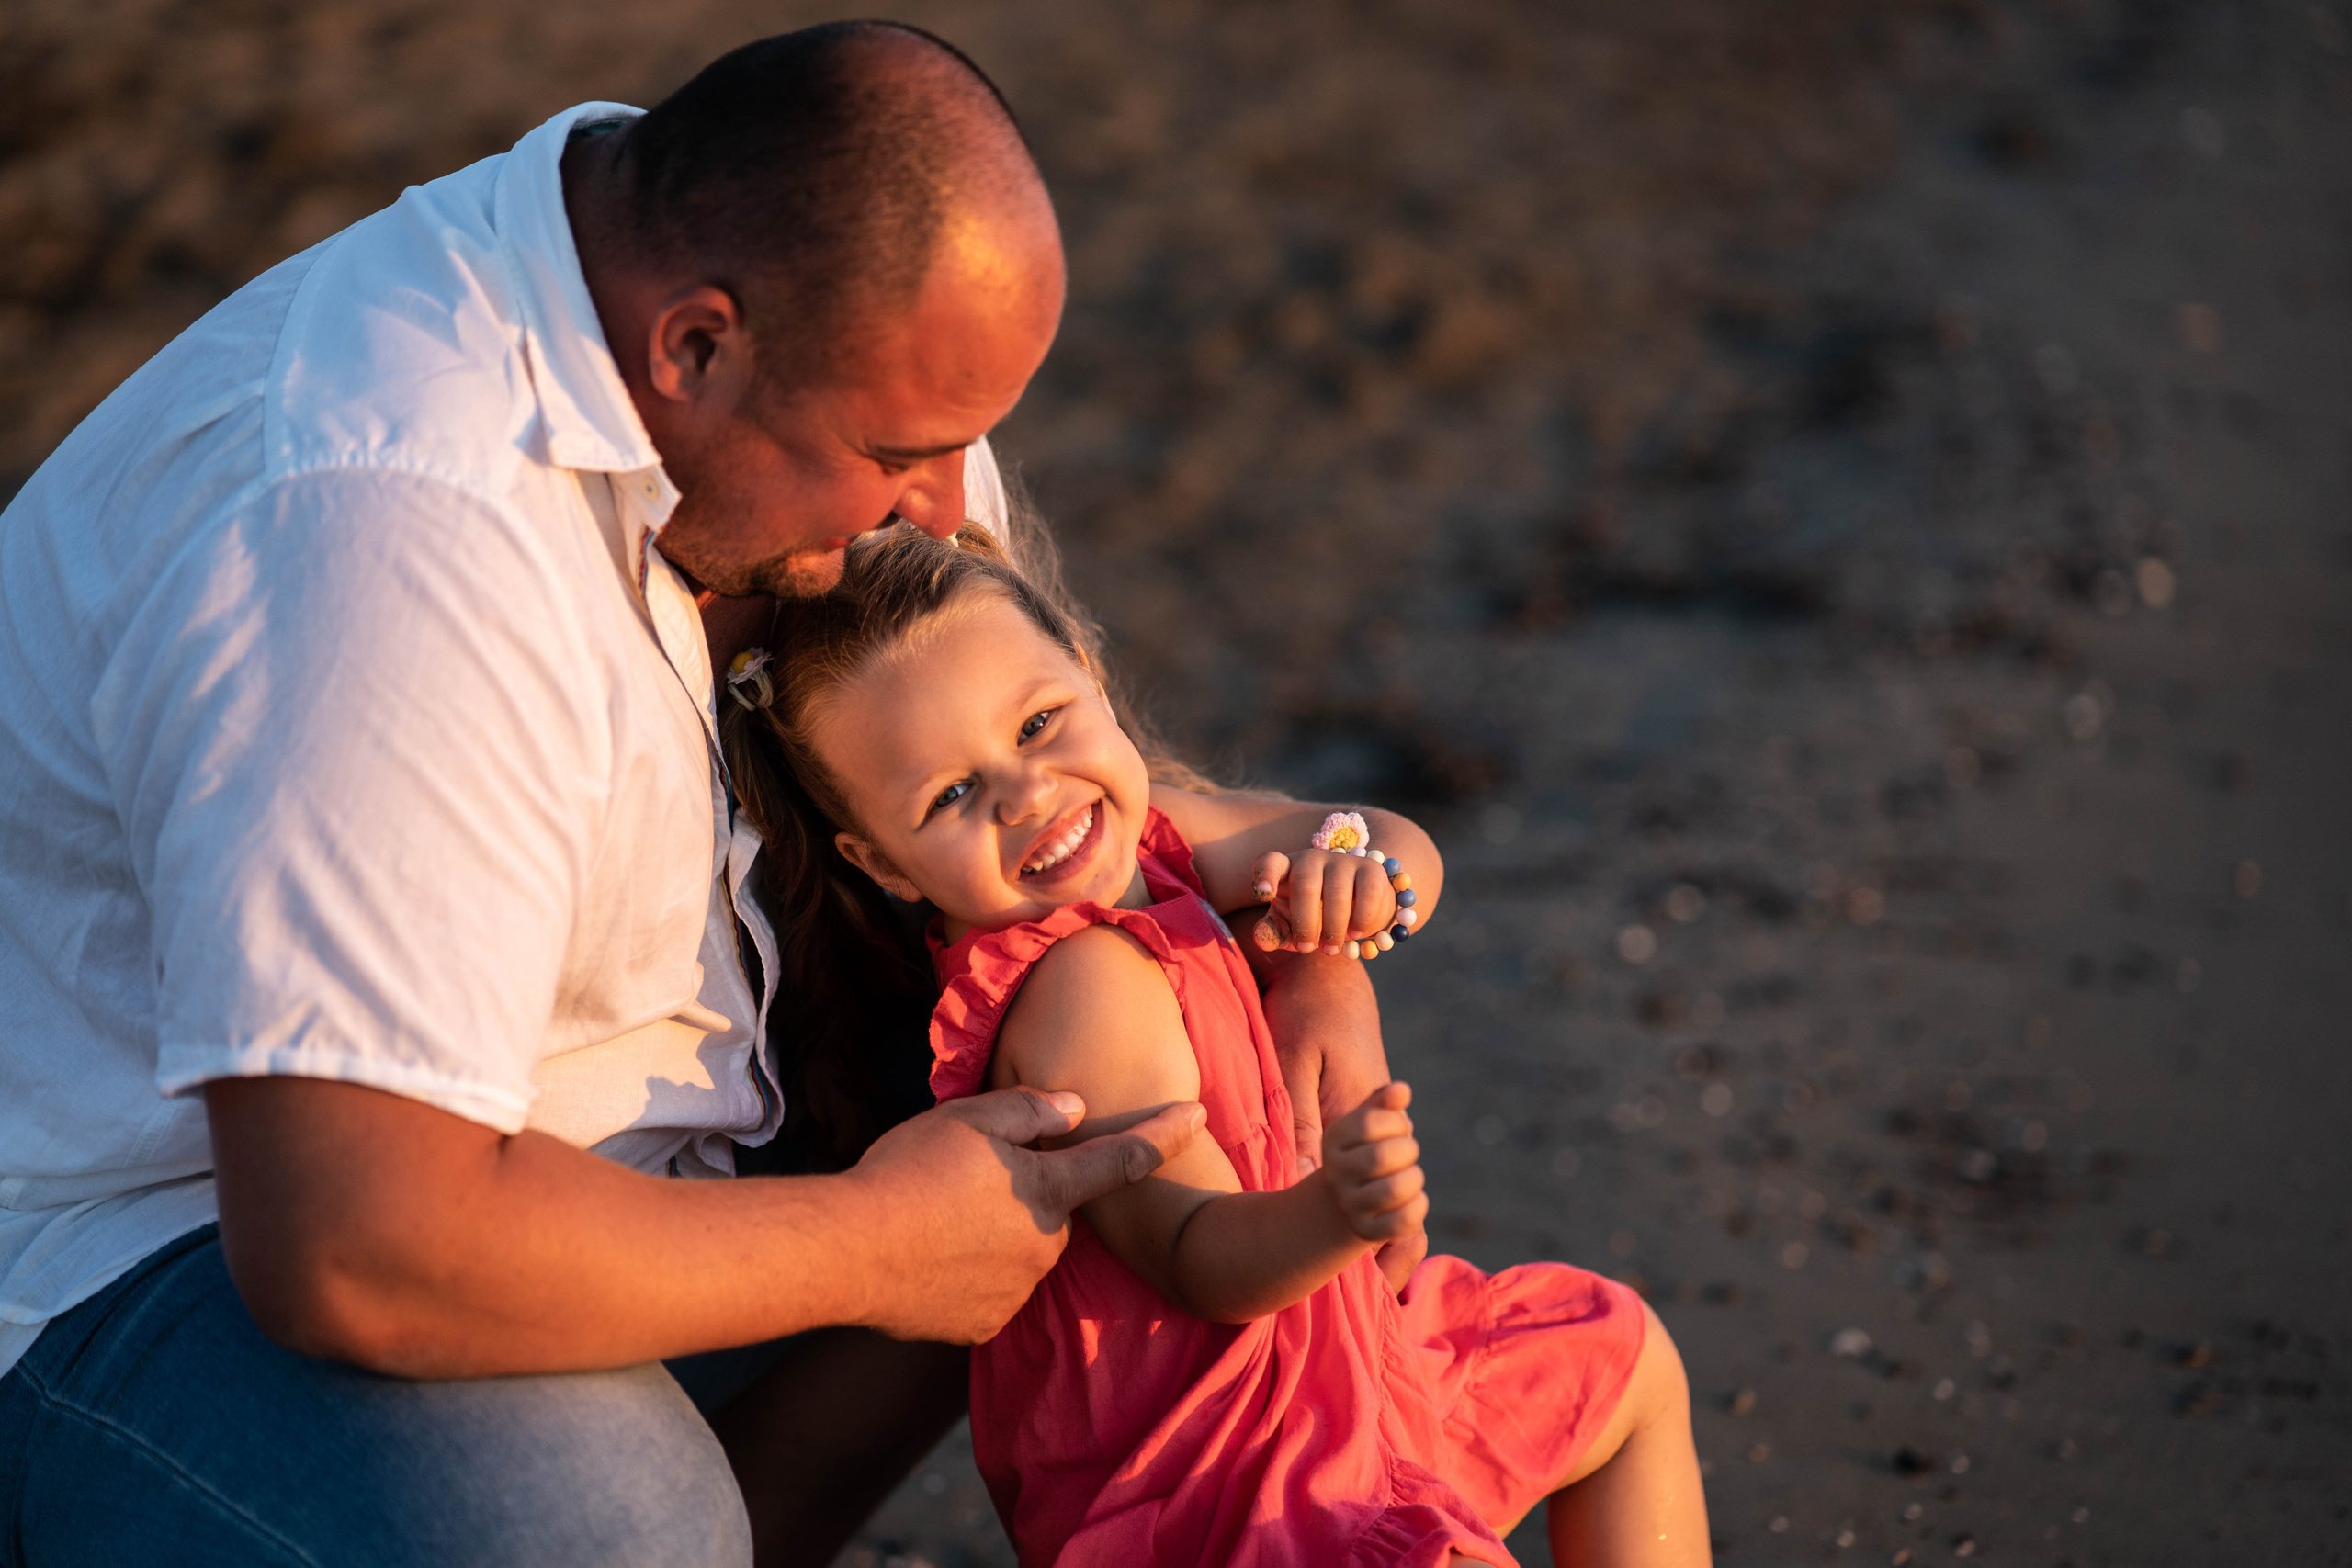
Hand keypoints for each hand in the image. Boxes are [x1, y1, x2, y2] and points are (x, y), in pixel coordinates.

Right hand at [842, 1087, 1204, 1343]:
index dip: (1163, 1134)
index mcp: (1048, 1189)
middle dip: (1024, 1195)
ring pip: (1019, 1252)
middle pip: (1052, 1210)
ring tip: (932, 1220)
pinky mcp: (982, 1324)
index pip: (1121, 1159)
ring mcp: (1016, 1291)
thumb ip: (1031, 1111)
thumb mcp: (969, 1118)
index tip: (1199, 1117)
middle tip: (960, 1181)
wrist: (847, 1251)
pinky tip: (927, 1259)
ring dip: (992, 1236)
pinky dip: (967, 1275)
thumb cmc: (907, 1172)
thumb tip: (1076, 1109)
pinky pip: (988, 1290)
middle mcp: (1045, 1244)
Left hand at [1248, 848, 1398, 956]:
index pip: (1269, 862)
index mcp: (1285, 869)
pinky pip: (1367, 893)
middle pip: (1305, 885)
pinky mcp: (1370, 869)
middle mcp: (1311, 859)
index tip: (1263, 895)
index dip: (1264, 875)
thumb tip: (1260, 939)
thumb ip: (1272, 932)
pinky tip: (1356, 933)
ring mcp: (1341, 861)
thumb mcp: (1288, 927)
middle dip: (1305, 923)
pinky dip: (1361, 918)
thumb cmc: (1312, 917)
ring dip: (1333, 927)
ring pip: (1336, 891)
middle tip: (1306, 949)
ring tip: (1330, 949)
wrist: (1354, 910)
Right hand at [1315, 1082, 1427, 1245]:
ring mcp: (1348, 1204)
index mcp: (1334, 1139)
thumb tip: (1403, 1090)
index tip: (1400, 1128)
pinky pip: (1402, 1221)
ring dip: (1414, 1179)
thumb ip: (1381, 1103)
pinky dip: (1418, 1207)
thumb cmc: (1361, 1152)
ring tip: (1411, 1176)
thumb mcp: (1363, 1124)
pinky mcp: (1365, 1230)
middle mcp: (1336, 1173)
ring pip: (1394, 1190)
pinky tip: (1414, 1199)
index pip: (1370, 1123)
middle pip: (1382, 1156)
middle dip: (1408, 1150)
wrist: (1336, 1205)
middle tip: (1408, 1152)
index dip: (1396, 1122)